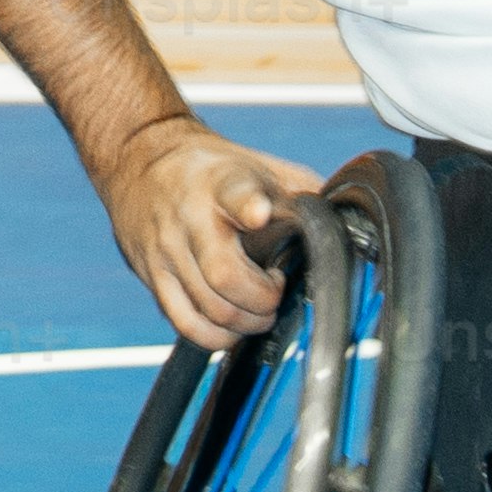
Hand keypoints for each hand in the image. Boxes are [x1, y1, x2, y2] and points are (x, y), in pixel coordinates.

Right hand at [94, 115, 314, 347]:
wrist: (135, 154)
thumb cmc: (211, 167)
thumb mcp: (260, 166)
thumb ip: (304, 195)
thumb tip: (356, 228)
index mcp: (220, 182)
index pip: (233, 192)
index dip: (248, 205)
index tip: (261, 214)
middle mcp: (187, 216)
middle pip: (225, 276)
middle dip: (264, 299)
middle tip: (276, 291)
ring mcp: (164, 248)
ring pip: (209, 309)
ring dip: (246, 323)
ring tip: (258, 309)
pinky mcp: (149, 273)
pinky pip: (184, 323)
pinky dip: (215, 337)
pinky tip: (231, 325)